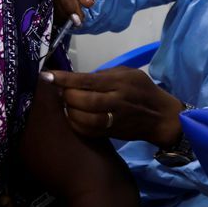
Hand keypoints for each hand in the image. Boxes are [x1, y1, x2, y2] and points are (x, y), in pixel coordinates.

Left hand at [41, 66, 183, 147]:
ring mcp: (114, 119)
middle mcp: (115, 101)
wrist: (161, 117)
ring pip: (84, 118)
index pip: (86, 80)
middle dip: (66, 96)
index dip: (64, 79)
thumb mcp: (127, 73)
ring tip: (66, 105)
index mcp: (118, 82)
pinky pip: (87, 131)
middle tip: (59, 92)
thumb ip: (102, 75)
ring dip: (69, 111)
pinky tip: (72, 117)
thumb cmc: (142, 90)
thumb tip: (76, 79)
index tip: (46, 75)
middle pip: (83, 100)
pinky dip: (75, 124)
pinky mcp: (111, 133)